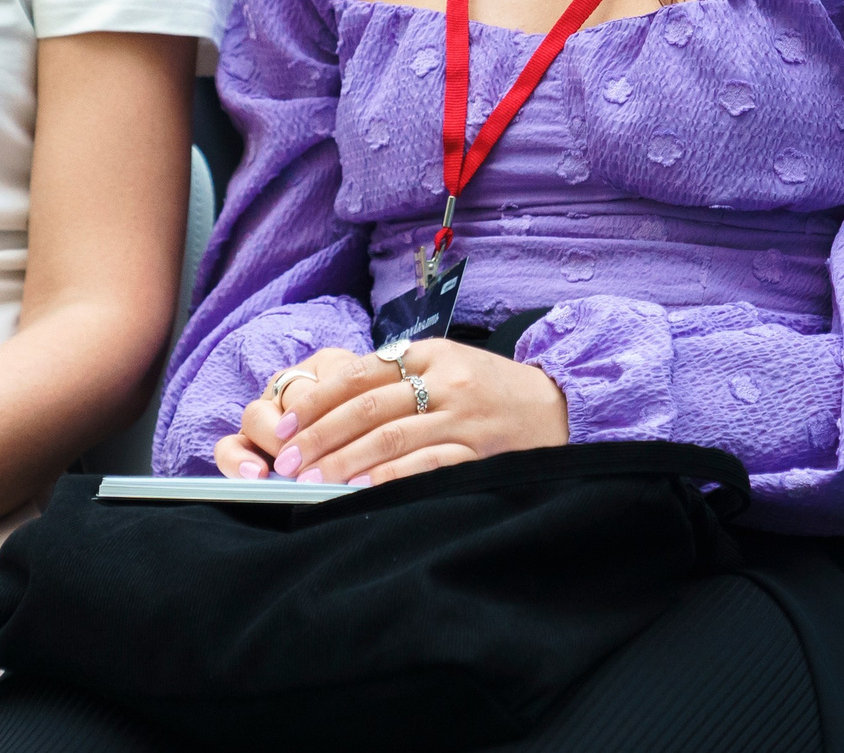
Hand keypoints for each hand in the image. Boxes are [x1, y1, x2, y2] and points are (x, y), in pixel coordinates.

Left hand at [225, 338, 568, 485]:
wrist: (559, 403)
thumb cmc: (489, 388)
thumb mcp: (445, 364)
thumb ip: (396, 375)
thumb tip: (328, 398)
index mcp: (429, 353)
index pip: (358, 375)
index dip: (316, 401)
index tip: (284, 425)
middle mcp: (444, 381)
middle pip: (367, 408)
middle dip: (320, 437)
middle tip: (286, 462)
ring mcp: (462, 418)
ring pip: (390, 439)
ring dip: (344, 462)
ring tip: (311, 481)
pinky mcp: (479, 452)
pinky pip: (425, 466)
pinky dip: (388, 479)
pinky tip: (360, 491)